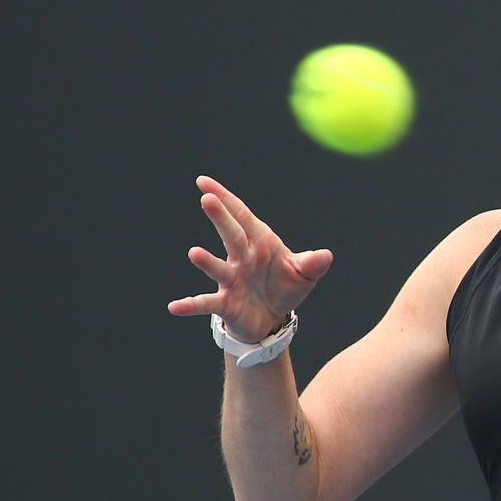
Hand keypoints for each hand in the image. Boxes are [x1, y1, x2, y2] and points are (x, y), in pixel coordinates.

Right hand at [167, 175, 332, 341]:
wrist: (273, 317)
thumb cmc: (285, 287)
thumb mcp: (304, 273)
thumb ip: (314, 263)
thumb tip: (326, 256)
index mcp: (260, 242)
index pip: (241, 215)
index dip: (226, 198)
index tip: (204, 182)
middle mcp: (242, 257)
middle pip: (231, 234)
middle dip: (221, 217)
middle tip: (207, 198)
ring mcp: (232, 280)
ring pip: (218, 268)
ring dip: (207, 262)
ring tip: (195, 253)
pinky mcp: (226, 303)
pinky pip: (206, 303)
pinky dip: (191, 305)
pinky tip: (174, 306)